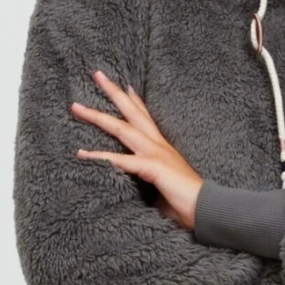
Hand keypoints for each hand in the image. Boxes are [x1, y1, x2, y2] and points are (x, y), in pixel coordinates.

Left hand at [71, 70, 203, 229]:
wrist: (207, 210)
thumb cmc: (187, 203)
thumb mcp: (163, 186)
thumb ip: (149, 180)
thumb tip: (140, 188)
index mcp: (162, 148)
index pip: (146, 118)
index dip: (135, 101)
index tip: (125, 85)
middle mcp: (158, 146)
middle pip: (132, 113)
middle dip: (113, 93)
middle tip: (97, 74)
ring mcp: (155, 154)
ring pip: (122, 129)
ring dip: (98, 116)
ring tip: (76, 107)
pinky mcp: (153, 168)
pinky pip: (121, 160)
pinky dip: (100, 156)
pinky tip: (82, 153)